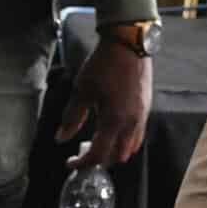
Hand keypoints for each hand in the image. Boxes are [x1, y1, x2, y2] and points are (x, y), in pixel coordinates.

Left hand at [56, 38, 151, 166]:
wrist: (129, 44)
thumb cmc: (103, 66)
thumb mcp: (82, 91)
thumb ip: (72, 117)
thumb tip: (61, 139)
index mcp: (113, 121)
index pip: (98, 155)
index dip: (82, 163)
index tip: (70, 162)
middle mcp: (131, 123)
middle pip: (117, 156)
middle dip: (100, 160)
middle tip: (84, 153)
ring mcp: (141, 116)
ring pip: (131, 147)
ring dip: (115, 152)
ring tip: (99, 143)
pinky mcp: (146, 108)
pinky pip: (138, 134)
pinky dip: (125, 141)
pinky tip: (113, 129)